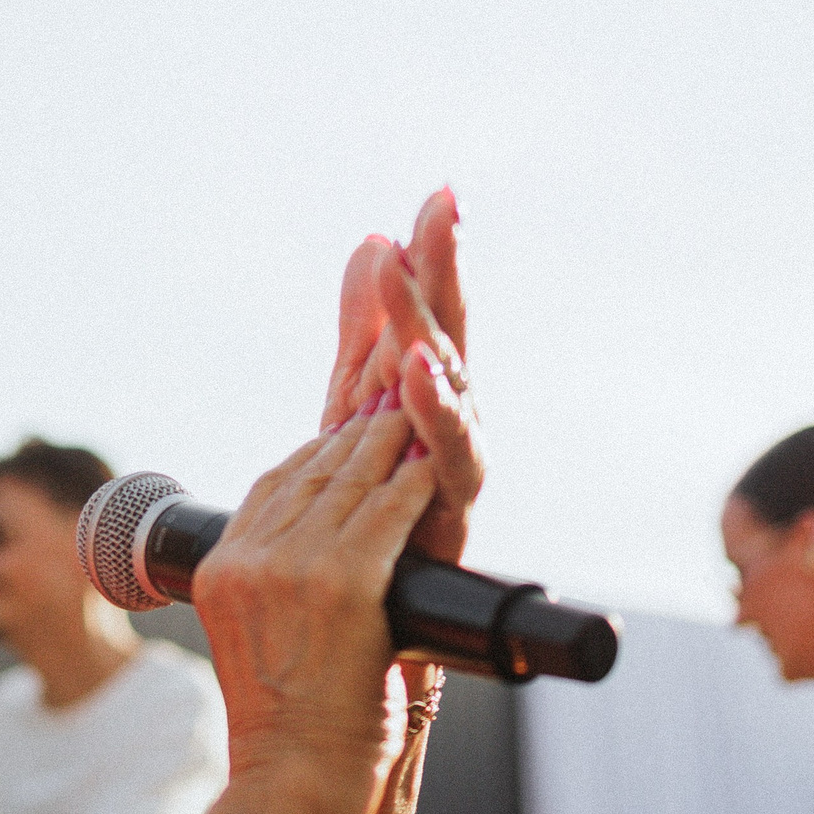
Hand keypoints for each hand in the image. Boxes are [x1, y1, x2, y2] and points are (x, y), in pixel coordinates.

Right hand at [194, 401, 437, 786]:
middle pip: (312, 474)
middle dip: (356, 436)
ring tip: (415, 419)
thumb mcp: (255, 644)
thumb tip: (317, 560)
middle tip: (389, 404)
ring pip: (352, 484)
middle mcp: (249, 561)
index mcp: (220, 571)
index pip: (271, 486)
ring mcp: (294, 569)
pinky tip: (429, 465)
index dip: (314, 451)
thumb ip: (275, 591)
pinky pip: (388, 512)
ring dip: (388, 445)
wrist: (297, 779)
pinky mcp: (345, 583)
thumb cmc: (291, 729)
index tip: (344, 432)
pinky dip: (412, 484)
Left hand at [318, 189, 481, 562]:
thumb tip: (372, 241)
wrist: (374, 622)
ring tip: (414, 272)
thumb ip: (365, 330)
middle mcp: (451, 420)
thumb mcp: (358, 408)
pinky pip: (447, 456)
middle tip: (440, 208)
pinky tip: (418, 370)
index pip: (428, 309)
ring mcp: (456, 465)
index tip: (439, 191)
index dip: (435, 253)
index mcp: (425, 391)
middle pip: (448, 333)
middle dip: (445, 270)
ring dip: (432, 327)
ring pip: (451, 386)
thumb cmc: (375, 515)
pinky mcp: (453, 511)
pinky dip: (435, 410)